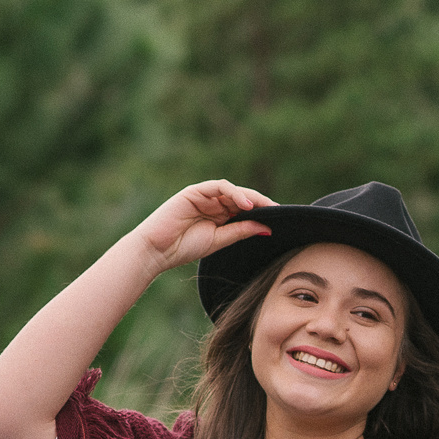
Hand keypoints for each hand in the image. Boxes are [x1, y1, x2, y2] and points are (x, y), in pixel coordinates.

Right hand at [131, 180, 277, 274]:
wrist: (157, 251)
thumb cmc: (184, 248)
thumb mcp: (220, 240)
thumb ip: (241, 231)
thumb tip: (267, 227)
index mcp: (219, 215)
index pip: (245, 209)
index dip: (262, 211)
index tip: (280, 218)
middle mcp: (212, 203)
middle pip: (242, 197)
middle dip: (261, 203)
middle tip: (279, 211)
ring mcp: (203, 196)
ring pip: (232, 190)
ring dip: (250, 198)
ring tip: (264, 208)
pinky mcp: (194, 191)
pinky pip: (219, 186)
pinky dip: (234, 193)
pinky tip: (246, 205)